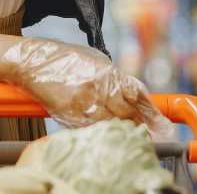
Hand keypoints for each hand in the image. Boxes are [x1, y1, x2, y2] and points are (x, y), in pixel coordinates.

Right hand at [0, 35, 172, 133]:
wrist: (35, 62)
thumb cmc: (66, 59)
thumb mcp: (95, 60)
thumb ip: (114, 76)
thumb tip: (133, 93)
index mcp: (107, 71)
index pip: (136, 94)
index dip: (150, 110)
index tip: (161, 121)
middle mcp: (98, 88)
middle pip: (128, 113)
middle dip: (142, 124)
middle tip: (155, 134)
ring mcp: (84, 103)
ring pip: (112, 124)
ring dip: (124, 130)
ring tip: (136, 137)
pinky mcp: (70, 115)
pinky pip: (93, 129)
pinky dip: (104, 132)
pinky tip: (111, 135)